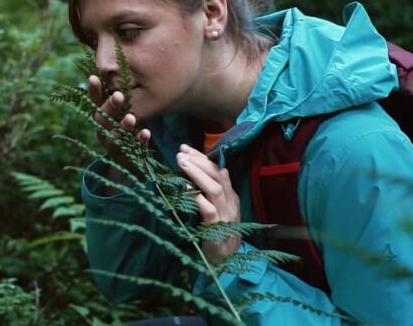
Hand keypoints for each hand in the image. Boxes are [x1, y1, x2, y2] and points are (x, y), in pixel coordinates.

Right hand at [87, 75, 150, 165]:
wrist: (130, 160)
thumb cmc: (127, 127)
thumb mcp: (123, 111)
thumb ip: (121, 96)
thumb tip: (121, 66)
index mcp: (101, 116)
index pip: (94, 101)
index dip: (93, 90)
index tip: (93, 77)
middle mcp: (103, 130)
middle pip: (101, 118)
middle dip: (110, 107)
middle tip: (119, 96)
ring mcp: (112, 144)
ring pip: (114, 135)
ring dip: (123, 125)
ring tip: (131, 118)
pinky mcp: (126, 156)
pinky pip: (132, 148)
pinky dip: (138, 140)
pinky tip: (146, 133)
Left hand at [176, 144, 240, 263]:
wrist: (225, 264)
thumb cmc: (217, 236)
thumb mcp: (217, 212)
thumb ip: (208, 195)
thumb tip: (190, 177)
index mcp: (231, 198)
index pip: (219, 172)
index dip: (203, 159)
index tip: (186, 149)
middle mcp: (231, 204)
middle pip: (218, 176)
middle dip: (199, 161)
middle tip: (181, 152)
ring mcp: (226, 217)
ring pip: (215, 189)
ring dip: (197, 174)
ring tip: (182, 162)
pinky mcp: (216, 230)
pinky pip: (208, 210)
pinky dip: (196, 197)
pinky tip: (184, 188)